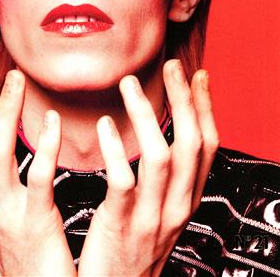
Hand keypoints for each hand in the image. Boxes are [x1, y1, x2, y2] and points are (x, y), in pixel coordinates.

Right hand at [0, 54, 75, 276]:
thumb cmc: (27, 256)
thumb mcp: (4, 215)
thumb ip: (2, 183)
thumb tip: (3, 152)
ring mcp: (6, 212)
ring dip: (4, 111)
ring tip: (15, 78)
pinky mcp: (34, 223)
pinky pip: (37, 178)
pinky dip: (43, 146)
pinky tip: (51, 120)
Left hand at [78, 59, 218, 276]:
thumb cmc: (132, 244)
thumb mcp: (159, 209)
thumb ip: (163, 175)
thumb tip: (160, 131)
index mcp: (186, 198)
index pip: (206, 146)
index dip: (204, 108)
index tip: (197, 75)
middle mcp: (176, 206)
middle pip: (190, 145)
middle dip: (183, 100)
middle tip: (170, 67)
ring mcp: (151, 217)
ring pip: (160, 157)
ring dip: (146, 115)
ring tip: (128, 84)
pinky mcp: (121, 225)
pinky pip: (123, 182)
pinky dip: (115, 149)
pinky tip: (105, 124)